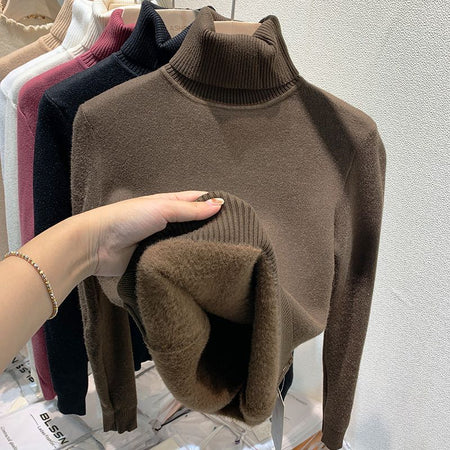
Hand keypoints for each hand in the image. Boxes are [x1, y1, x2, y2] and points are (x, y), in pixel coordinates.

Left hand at [79, 190, 223, 276]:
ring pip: (186, 242)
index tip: (235, 211)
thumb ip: (190, 209)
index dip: (213, 203)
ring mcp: (161, 241)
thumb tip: (220, 204)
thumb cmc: (127, 219)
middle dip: (210, 227)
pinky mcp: (157, 259)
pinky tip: (204, 265)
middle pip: (193, 223)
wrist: (97, 246)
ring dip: (200, 246)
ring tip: (225, 252)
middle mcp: (166, 221)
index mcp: (167, 203)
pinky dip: (187, 260)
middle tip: (235, 236)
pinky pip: (176, 259)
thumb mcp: (162, 208)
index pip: (196, 200)